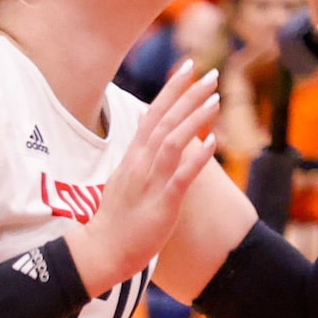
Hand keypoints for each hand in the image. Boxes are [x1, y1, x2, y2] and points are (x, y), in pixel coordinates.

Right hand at [65, 60, 219, 295]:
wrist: (101, 252)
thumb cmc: (117, 216)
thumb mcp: (127, 176)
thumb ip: (142, 152)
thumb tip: (155, 128)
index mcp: (133, 156)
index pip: (153, 114)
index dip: (171, 90)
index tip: (188, 66)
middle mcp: (140, 164)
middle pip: (165, 122)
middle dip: (188, 96)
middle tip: (211, 74)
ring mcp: (150, 182)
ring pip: (172, 143)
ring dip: (194, 120)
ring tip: (216, 99)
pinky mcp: (161, 203)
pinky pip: (180, 177)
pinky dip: (196, 158)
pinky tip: (212, 143)